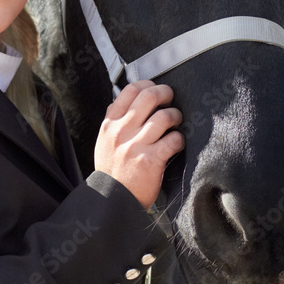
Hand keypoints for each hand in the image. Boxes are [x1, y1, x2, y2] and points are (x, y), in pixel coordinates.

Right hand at [93, 81, 183, 209]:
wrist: (112, 199)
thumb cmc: (111, 170)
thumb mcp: (103, 142)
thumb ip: (113, 121)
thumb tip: (123, 100)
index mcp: (110, 124)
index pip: (130, 91)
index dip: (147, 84)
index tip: (155, 88)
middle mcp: (121, 131)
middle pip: (149, 97)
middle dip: (166, 93)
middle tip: (171, 99)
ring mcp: (136, 145)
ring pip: (165, 116)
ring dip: (175, 116)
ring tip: (176, 122)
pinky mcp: (151, 160)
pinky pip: (173, 140)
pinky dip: (179, 139)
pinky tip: (177, 143)